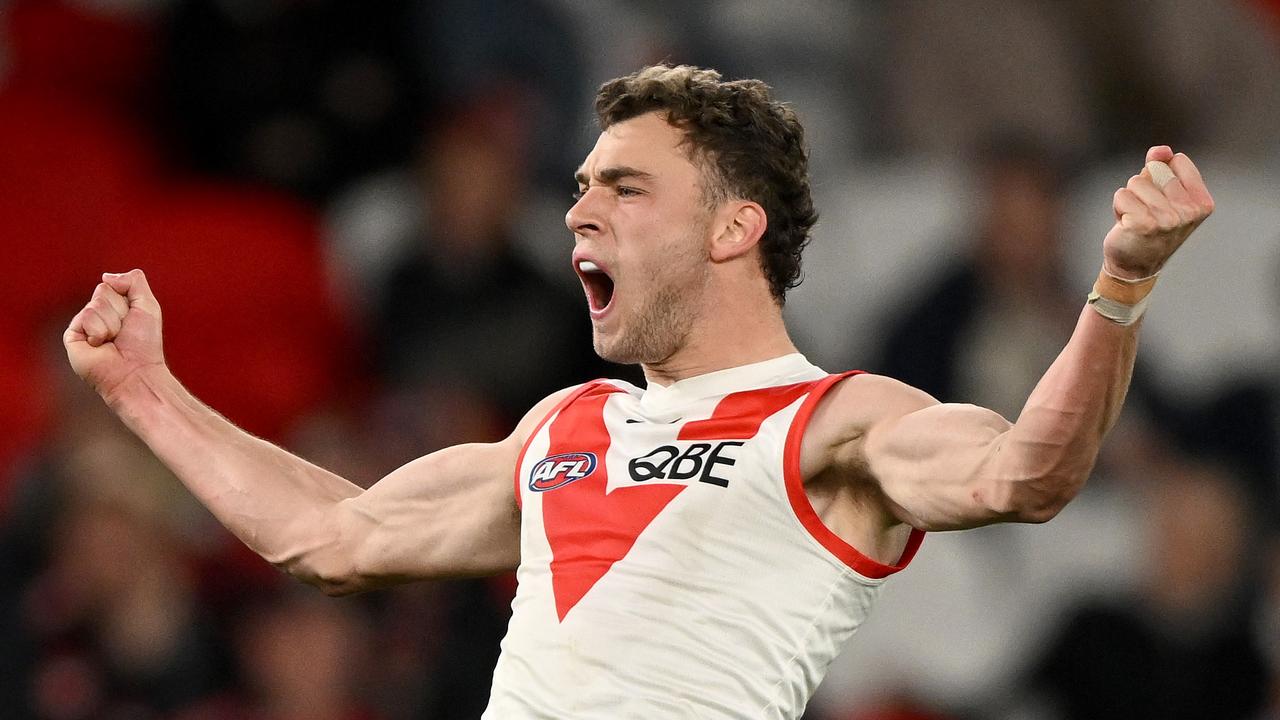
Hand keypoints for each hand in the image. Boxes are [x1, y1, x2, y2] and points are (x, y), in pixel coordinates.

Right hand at [63, 269, 166, 402]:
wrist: (136, 372)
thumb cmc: (144, 344)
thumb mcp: (148, 305)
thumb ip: (133, 281)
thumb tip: (106, 276)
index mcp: (113, 308)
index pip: (112, 285)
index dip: (128, 301)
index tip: (134, 321)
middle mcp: (96, 315)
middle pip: (103, 291)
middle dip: (120, 311)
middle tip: (124, 332)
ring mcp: (83, 325)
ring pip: (95, 304)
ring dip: (112, 323)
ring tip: (113, 341)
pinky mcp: (72, 337)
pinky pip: (85, 317)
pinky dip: (99, 331)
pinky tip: (101, 345)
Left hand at [1102, 146, 1214, 279]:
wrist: (1135, 266)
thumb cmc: (1151, 226)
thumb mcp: (1163, 195)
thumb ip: (1162, 166)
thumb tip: (1160, 150)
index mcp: (1202, 203)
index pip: (1178, 161)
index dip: (1161, 173)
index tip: (1163, 198)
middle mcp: (1188, 212)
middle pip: (1154, 170)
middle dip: (1144, 187)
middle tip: (1147, 211)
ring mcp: (1166, 219)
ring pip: (1135, 182)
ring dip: (1130, 198)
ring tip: (1137, 218)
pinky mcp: (1142, 224)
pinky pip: (1121, 195)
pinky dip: (1118, 207)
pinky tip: (1126, 225)